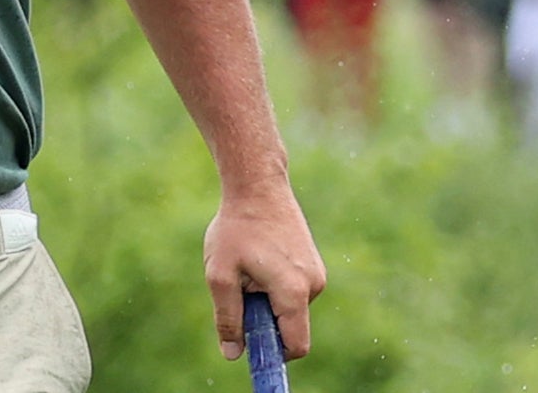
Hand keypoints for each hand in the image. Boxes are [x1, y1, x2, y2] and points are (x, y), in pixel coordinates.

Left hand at [204, 185, 325, 361]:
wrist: (257, 184)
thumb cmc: (236, 227)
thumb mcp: (220, 274)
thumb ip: (228, 317)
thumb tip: (233, 354)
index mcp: (293, 291)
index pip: (296, 345)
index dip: (274, 354)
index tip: (252, 346)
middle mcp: (314, 284)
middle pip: (291, 326)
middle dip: (266, 320)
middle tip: (241, 291)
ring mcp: (317, 272)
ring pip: (291, 308)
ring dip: (268, 300)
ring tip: (249, 266)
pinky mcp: (313, 262)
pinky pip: (294, 290)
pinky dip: (276, 286)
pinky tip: (260, 257)